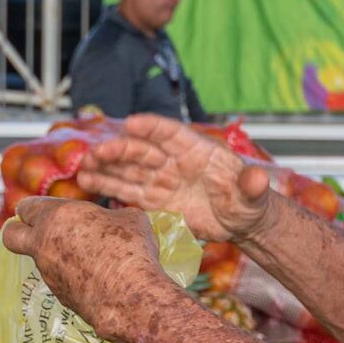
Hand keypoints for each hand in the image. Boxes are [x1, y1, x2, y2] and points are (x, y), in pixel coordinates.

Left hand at [0, 197, 181, 342]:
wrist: (129, 297)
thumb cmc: (129, 249)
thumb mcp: (129, 218)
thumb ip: (111, 215)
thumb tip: (115, 219)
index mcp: (54, 217)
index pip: (27, 207)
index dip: (34, 208)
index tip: (44, 209)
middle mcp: (42, 245)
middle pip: (11, 235)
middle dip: (18, 230)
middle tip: (36, 229)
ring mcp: (48, 273)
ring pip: (39, 260)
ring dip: (54, 255)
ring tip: (89, 255)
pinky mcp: (60, 295)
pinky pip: (58, 279)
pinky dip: (71, 276)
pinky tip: (96, 276)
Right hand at [78, 114, 275, 243]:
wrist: (239, 220)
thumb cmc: (248, 201)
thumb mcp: (254, 195)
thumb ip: (253, 185)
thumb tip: (259, 179)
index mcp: (198, 151)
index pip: (171, 134)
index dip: (152, 127)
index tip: (131, 123)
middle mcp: (174, 161)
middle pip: (143, 150)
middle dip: (120, 150)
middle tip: (98, 152)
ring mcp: (161, 179)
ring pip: (129, 169)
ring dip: (106, 166)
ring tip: (84, 166)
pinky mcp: (153, 199)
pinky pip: (126, 190)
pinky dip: (107, 185)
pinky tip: (86, 180)